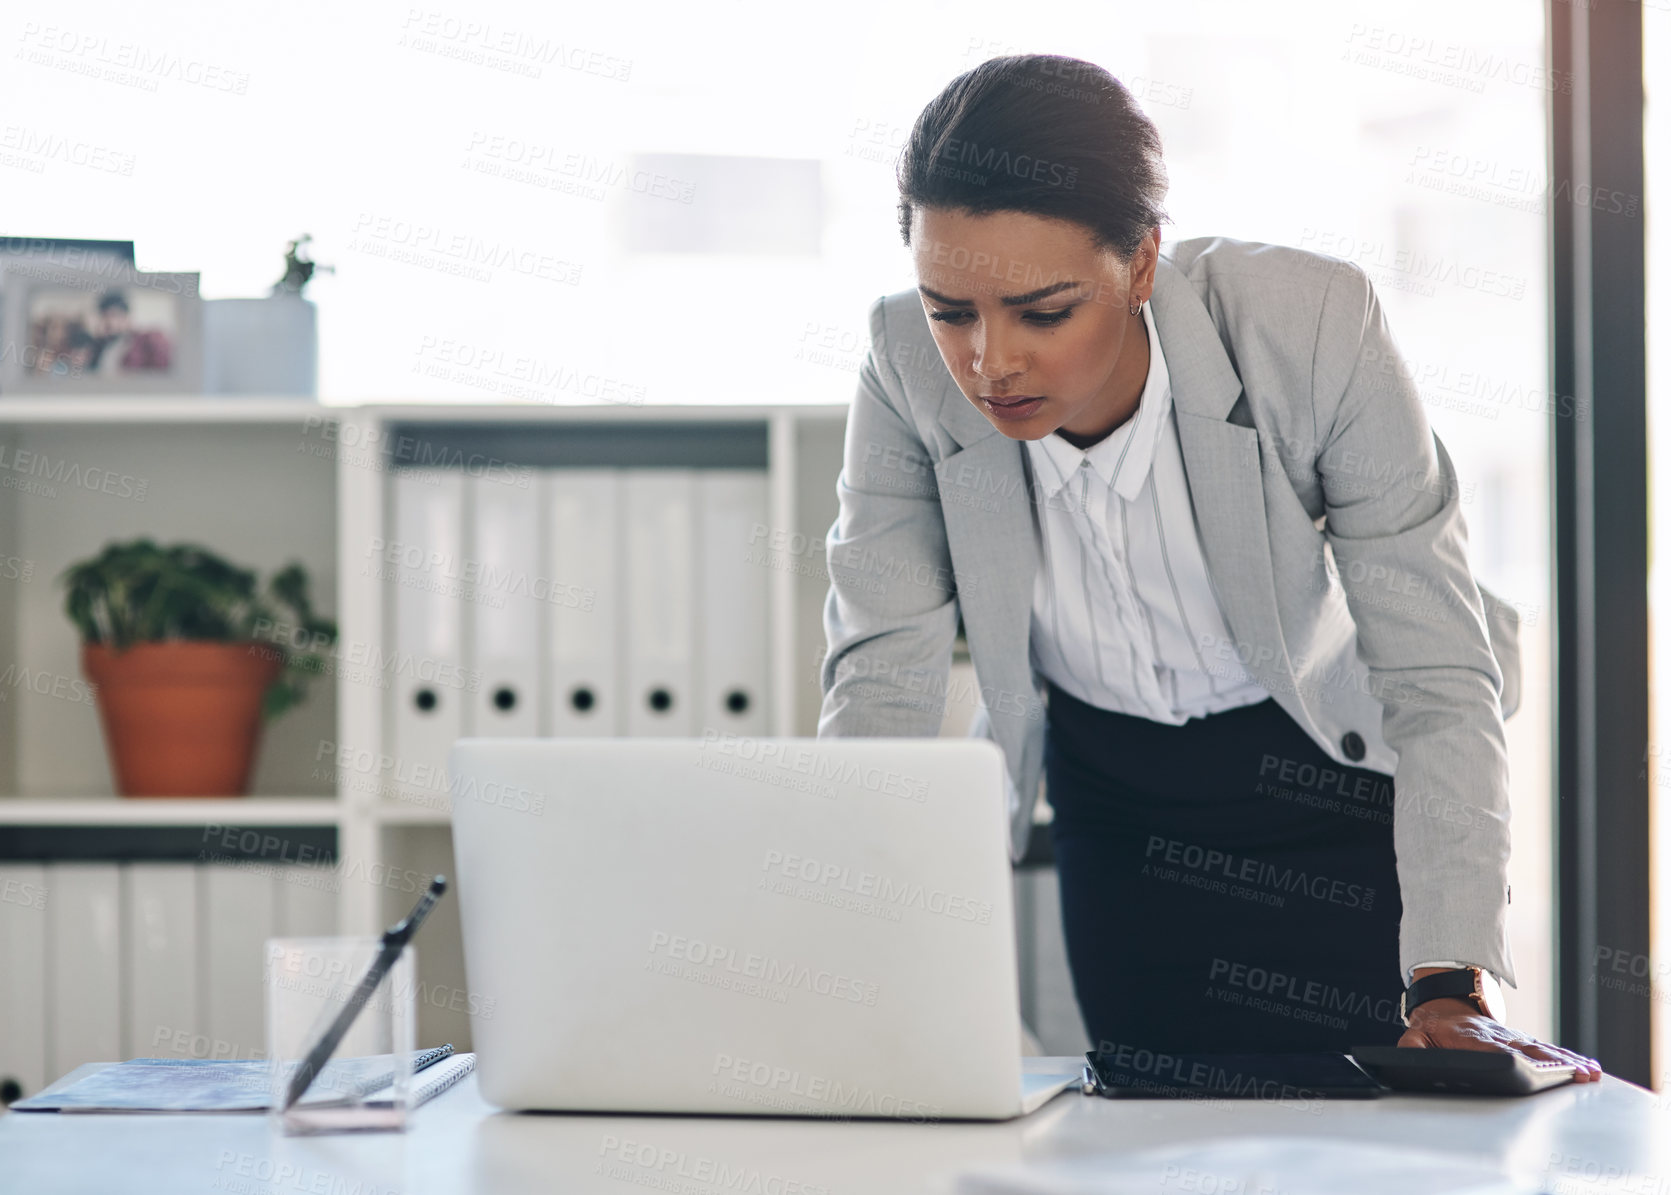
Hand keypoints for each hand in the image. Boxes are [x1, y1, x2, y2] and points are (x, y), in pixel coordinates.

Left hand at [1397, 997, 1602, 1081]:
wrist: (1445, 1001)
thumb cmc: (1432, 1027)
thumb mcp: (1416, 1035)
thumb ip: (1412, 1046)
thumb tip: (1408, 1053)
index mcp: (1471, 1038)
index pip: (1494, 1051)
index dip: (1513, 1059)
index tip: (1531, 1068)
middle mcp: (1497, 1037)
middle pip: (1527, 1051)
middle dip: (1553, 1063)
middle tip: (1579, 1074)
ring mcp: (1512, 1038)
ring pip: (1542, 1050)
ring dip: (1567, 1062)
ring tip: (1590, 1072)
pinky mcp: (1522, 1041)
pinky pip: (1547, 1050)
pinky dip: (1569, 1058)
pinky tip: (1588, 1067)